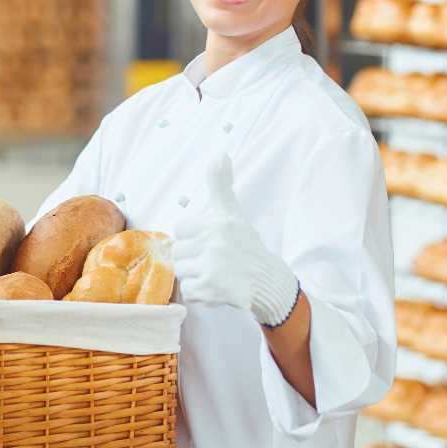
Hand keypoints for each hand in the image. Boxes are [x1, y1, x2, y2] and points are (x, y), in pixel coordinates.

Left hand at [173, 154, 299, 327]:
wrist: (267, 280)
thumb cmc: (246, 245)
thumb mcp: (232, 212)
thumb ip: (220, 183)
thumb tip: (220, 153)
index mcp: (217, 223)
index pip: (180, 229)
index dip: (193, 237)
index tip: (209, 242)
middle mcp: (214, 242)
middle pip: (179, 251)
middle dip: (193, 258)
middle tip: (213, 260)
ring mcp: (212, 266)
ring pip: (181, 271)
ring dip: (195, 276)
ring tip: (214, 274)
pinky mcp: (211, 289)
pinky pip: (188, 291)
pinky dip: (199, 293)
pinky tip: (215, 288)